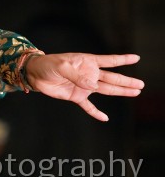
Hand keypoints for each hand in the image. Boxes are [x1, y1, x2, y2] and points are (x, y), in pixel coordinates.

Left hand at [26, 53, 142, 120]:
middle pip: (112, 78)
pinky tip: (104, 118)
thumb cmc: (48, 64)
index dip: (123, 59)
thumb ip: (77, 75)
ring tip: (135, 93)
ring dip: (120, 92)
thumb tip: (93, 86)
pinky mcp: (76, 96)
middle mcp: (89, 74)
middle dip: (126, 81)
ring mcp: (84, 86)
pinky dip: (95, 113)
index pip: (109, 61)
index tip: (136, 57)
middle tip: (141, 84)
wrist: (35, 74)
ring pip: (106, 90)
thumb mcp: (61, 66)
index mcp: (87, 62)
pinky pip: (88, 106)